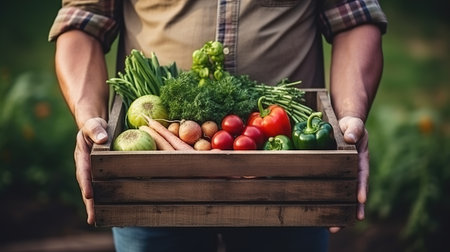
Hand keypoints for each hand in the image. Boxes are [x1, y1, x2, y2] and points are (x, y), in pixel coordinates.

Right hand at [74, 117, 107, 223]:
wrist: (96, 128)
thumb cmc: (96, 125)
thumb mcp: (94, 124)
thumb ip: (96, 130)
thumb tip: (102, 139)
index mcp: (82, 155)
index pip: (84, 170)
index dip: (86, 182)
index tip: (88, 194)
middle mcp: (86, 167)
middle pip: (87, 186)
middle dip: (89, 202)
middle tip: (92, 218)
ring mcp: (92, 172)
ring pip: (94, 190)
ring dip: (95, 205)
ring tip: (98, 220)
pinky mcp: (100, 175)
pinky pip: (102, 187)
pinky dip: (105, 199)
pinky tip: (112, 210)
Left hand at [329, 116, 368, 232]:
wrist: (343, 125)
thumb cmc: (349, 125)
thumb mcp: (354, 125)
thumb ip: (354, 129)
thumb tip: (350, 137)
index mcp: (360, 160)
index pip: (362, 175)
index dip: (361, 187)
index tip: (360, 199)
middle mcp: (353, 171)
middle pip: (353, 193)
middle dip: (350, 209)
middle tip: (343, 224)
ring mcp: (343, 175)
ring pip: (342, 195)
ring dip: (338, 211)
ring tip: (333, 229)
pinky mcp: (332, 175)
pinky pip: (330, 189)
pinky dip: (327, 201)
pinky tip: (320, 215)